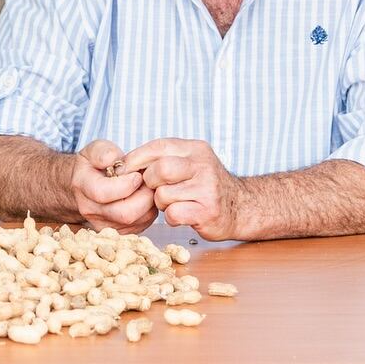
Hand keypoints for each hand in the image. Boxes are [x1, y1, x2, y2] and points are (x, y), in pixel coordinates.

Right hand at [70, 140, 155, 234]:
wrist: (84, 186)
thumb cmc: (93, 166)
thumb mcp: (95, 150)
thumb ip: (104, 151)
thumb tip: (113, 160)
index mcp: (83, 186)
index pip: (103, 193)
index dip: (126, 184)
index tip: (137, 174)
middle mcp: (90, 210)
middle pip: (123, 214)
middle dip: (144, 197)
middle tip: (149, 183)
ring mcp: (103, 224)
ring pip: (135, 222)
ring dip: (149, 205)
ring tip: (147, 189)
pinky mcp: (117, 232)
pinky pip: (141, 226)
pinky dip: (148, 212)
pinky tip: (144, 199)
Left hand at [123, 139, 246, 240]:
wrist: (241, 207)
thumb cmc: (205, 185)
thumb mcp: (189, 163)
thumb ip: (163, 159)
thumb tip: (123, 165)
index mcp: (195, 149)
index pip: (158, 146)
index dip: (136, 158)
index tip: (124, 170)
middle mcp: (203, 165)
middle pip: (159, 170)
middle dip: (150, 182)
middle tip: (157, 189)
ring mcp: (207, 188)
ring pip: (163, 194)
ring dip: (162, 202)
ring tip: (175, 202)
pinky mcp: (208, 211)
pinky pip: (173, 214)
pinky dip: (172, 217)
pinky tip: (183, 213)